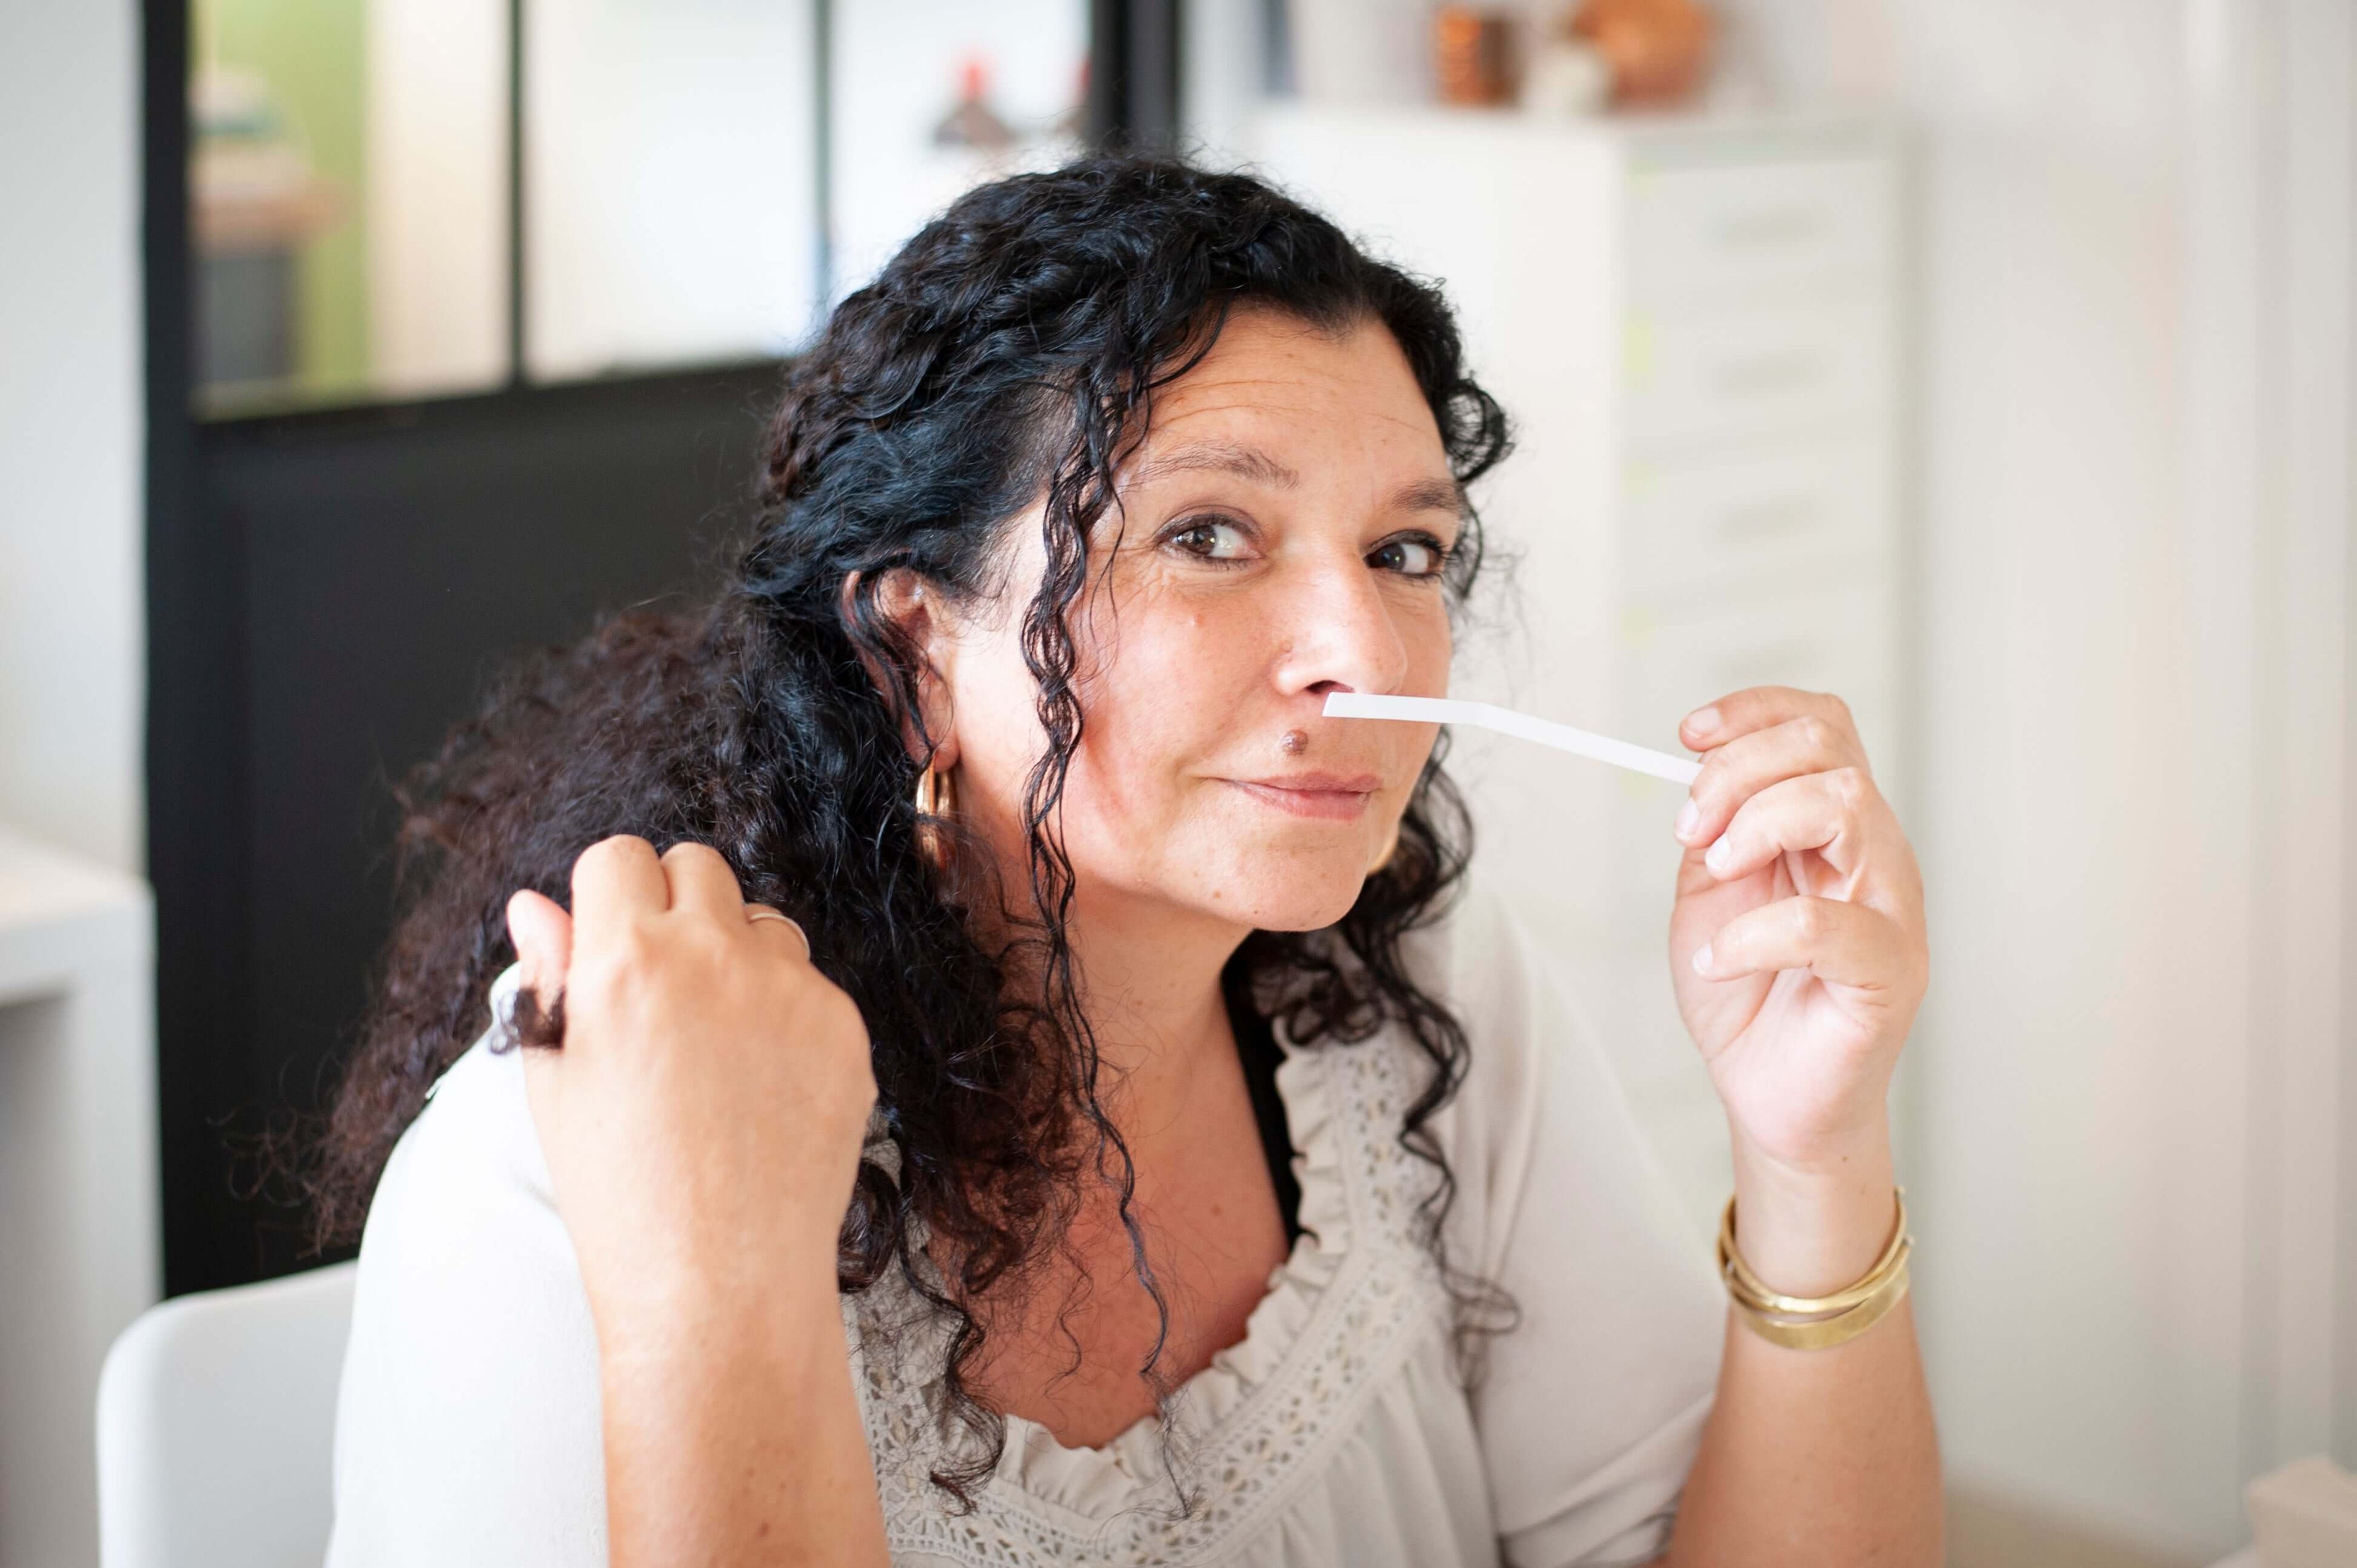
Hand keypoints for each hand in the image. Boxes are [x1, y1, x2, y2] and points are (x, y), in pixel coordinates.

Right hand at [507, 836, 874, 1338]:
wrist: (720, 1286)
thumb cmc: (623, 1196)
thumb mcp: (557, 1083)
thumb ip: (549, 978)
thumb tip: (536, 907)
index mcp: (626, 961)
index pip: (620, 858)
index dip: (609, 899)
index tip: (608, 943)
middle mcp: (714, 957)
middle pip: (697, 866)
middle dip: (673, 907)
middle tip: (658, 988)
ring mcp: (791, 990)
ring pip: (762, 922)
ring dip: (736, 955)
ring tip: (710, 1049)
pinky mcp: (845, 1029)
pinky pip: (811, 987)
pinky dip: (786, 1016)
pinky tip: (760, 1087)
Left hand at [1666, 689, 1926, 1176]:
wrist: (1766, 1095)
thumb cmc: (1747, 997)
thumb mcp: (1709, 895)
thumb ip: (1713, 831)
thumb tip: (1699, 772)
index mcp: (1834, 828)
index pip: (1822, 726)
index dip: (1755, 712)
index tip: (1687, 736)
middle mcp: (1873, 855)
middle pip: (1828, 751)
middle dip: (1739, 770)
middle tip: (1692, 829)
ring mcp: (1890, 910)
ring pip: (1845, 805)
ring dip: (1756, 826)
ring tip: (1718, 876)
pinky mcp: (1886, 973)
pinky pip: (1825, 924)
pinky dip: (1752, 935)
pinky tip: (1719, 961)